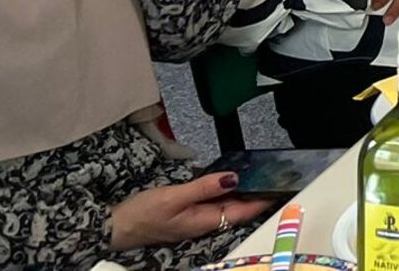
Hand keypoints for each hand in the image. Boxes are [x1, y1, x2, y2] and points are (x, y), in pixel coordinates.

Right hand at [109, 172, 272, 250]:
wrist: (114, 227)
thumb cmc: (143, 214)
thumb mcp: (174, 198)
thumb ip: (204, 187)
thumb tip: (234, 178)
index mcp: (205, 221)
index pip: (243, 211)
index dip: (264, 200)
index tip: (284, 187)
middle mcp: (204, 222)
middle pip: (238, 208)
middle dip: (257, 193)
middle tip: (277, 173)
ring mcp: (195, 218)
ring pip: (225, 204)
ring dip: (241, 190)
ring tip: (260, 171)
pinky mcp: (185, 212)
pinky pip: (211, 201)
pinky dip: (223, 189)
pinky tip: (229, 176)